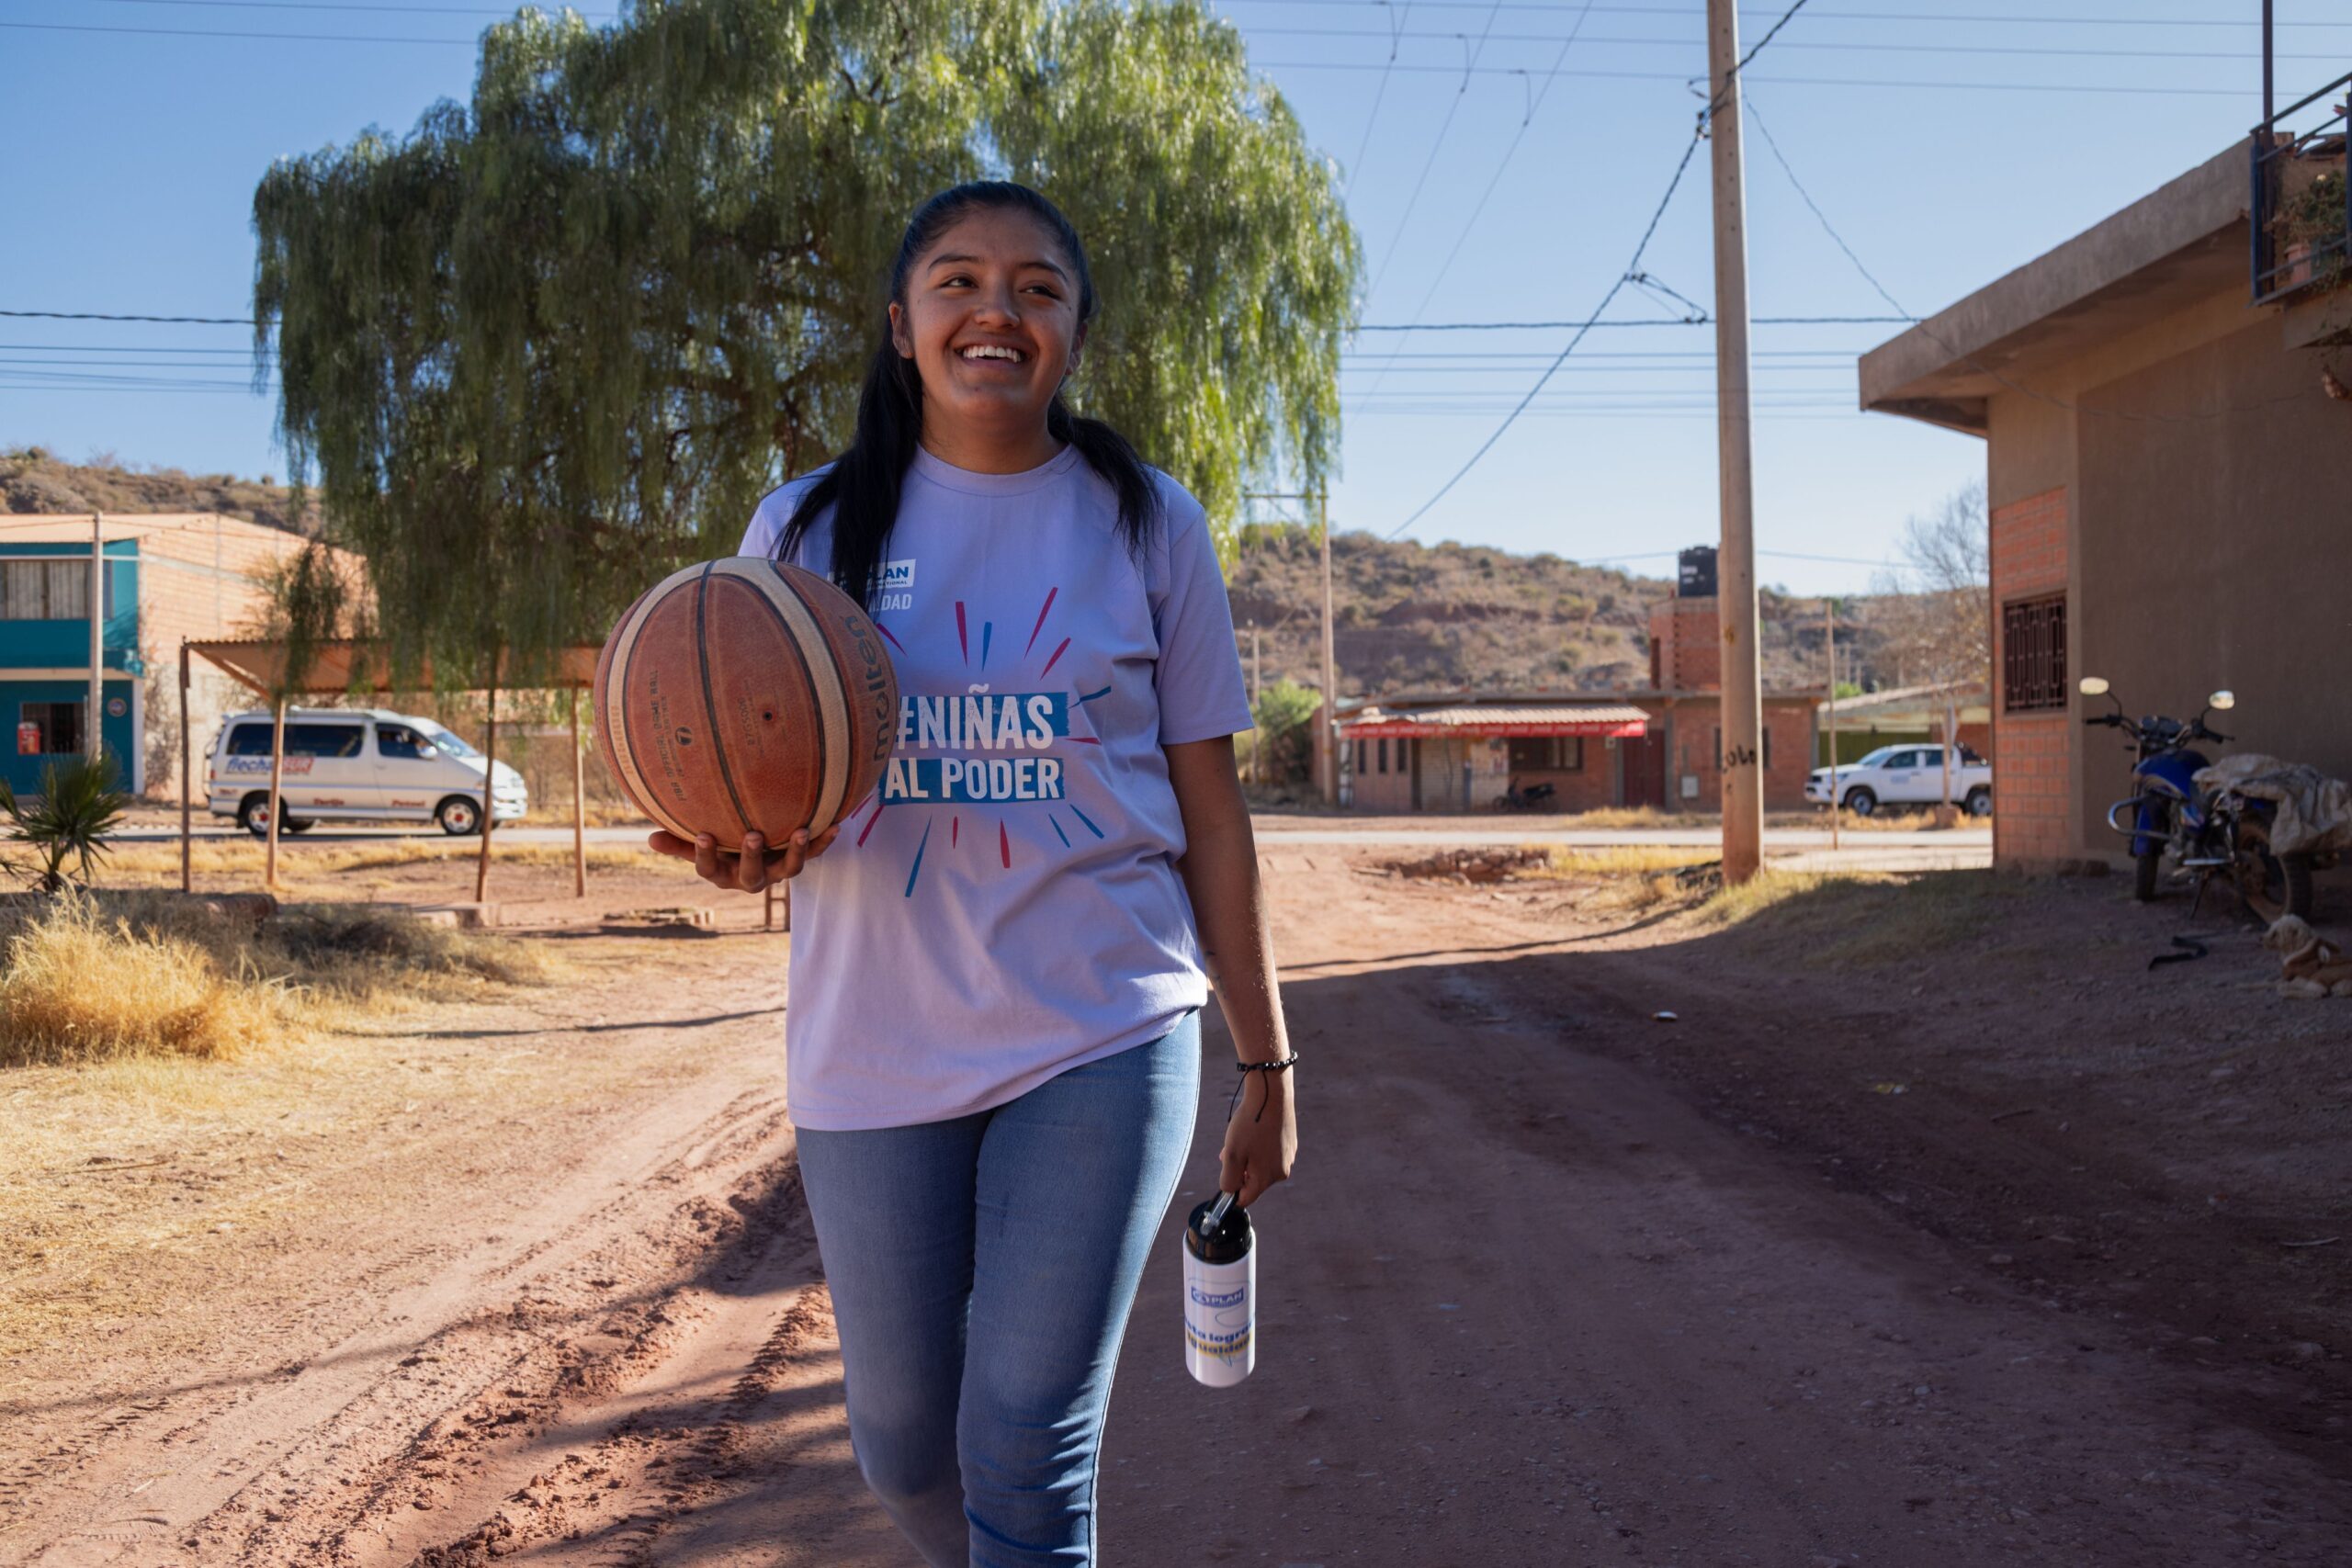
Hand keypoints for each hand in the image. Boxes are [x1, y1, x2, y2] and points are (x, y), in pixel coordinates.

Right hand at [647, 826, 836, 893]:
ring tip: (802, 832)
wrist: (754, 852)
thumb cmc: (719, 844)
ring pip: (789, 869)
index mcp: (721, 873)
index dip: (705, 854)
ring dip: (797, 852)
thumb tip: (649, 838)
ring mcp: (776, 871)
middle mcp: (750, 877)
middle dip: (751, 856)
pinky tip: (835, 825)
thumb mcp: (699, 845)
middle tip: (752, 835)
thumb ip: (678, 842)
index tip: (704, 835)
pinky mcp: (796, 861)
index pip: (709, 868)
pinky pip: (814, 854)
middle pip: (752, 875)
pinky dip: (824, 842)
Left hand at [1218, 1067, 1296, 1208]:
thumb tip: (1230, 1192)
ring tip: (1242, 1137)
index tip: (1225, 1172)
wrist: (1271, 1094)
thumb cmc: (1250, 1125)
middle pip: (1253, 1181)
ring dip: (1248, 1157)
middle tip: (1231, 1149)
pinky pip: (1270, 1154)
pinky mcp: (1290, 1144)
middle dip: (1239, 1169)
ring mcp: (1288, 1157)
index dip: (1231, 1190)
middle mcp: (1281, 1172)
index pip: (1246, 1198)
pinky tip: (1255, 1131)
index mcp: (1267, 1179)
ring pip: (1261, 1166)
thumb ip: (1228, 1180)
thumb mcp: (1232, 1154)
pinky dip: (1259, 1147)